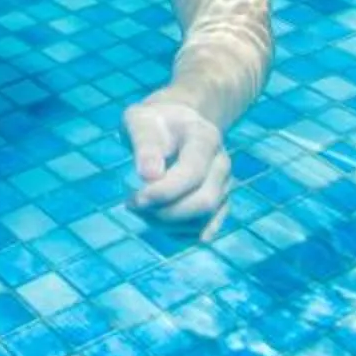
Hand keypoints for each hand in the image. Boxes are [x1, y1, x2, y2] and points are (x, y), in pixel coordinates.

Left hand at [123, 97, 232, 240]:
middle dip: (165, 213)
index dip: (164, 192)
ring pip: (204, 220)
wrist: (177, 125)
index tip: (134, 199)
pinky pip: (203, 231)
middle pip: (204, 201)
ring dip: (167, 225)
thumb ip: (144, 143)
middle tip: (132, 205)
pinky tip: (155, 221)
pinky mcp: (219, 205)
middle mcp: (221, 164)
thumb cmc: (153, 123)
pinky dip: (177, 234)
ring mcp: (224, 186)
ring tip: (140, 211)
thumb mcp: (140, 121)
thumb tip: (149, 176)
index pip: (193, 172)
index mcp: (205, 138)